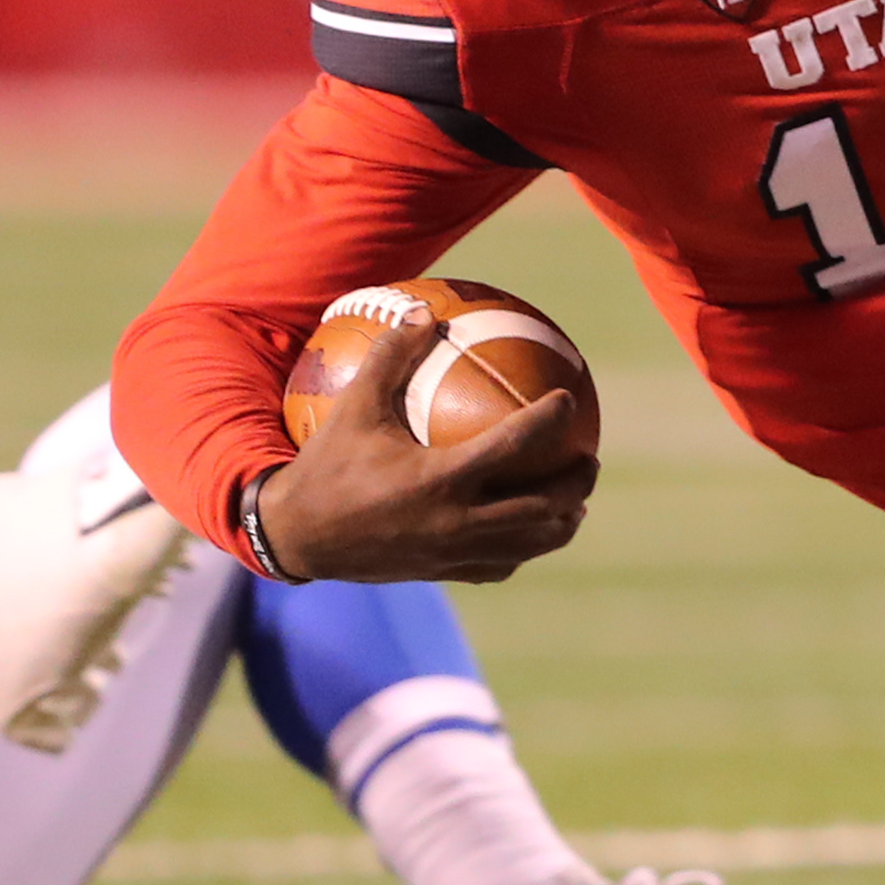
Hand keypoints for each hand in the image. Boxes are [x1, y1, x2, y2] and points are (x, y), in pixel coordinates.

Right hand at [251, 307, 595, 583]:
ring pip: (527, 545)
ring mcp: (452, 552)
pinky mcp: (442, 572)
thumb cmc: (326, 466)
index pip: (514, 445)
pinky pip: (497, 566)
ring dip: (559, 524)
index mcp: (439, 479)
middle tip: (589, 460)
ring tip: (576, 504)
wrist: (294, 537)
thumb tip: (423, 311)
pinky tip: (527, 535)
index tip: (568, 398)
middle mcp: (455, 520)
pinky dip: (521, 551)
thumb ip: (390, 358)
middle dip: (574, 484)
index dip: (548, 420)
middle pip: (541, 507)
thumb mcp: (353, 408)